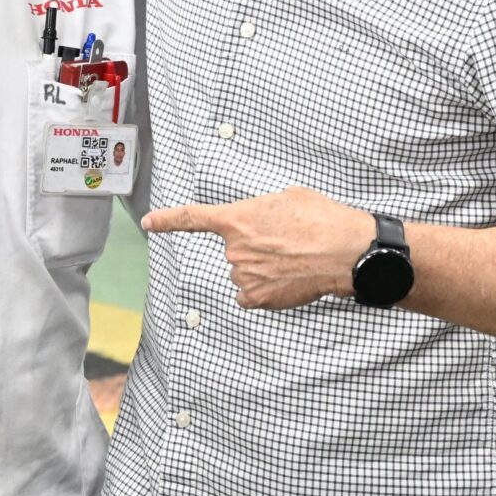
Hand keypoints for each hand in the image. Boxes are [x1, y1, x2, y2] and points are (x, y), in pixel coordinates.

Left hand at [142, 187, 373, 310]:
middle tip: (286, 241)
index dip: (167, 220)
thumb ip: (262, 209)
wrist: (345, 251)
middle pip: (234, 250)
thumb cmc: (323, 220)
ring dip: (263, 267)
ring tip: (294, 259)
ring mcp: (244, 276)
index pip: (192, 218)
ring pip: (244, 272)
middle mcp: (235, 249)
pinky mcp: (258, 298)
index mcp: (238, 219)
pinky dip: (265, 289)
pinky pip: (250, 294)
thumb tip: (262, 220)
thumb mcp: (288, 198)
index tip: (150, 223)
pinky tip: (287, 278)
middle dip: (255, 246)